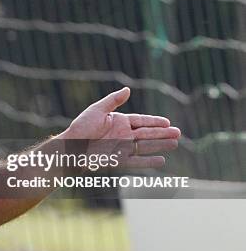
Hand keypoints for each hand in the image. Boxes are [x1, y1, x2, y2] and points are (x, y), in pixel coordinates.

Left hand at [64, 87, 180, 167]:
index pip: (141, 121)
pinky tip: (161, 160)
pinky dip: (149, 161)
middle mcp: (123, 135)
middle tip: (178, 133)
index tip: (168, 122)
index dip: (155, 122)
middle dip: (163, 133)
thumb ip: (113, 101)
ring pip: (145, 146)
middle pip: (147, 134)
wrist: (71, 147)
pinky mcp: (119, 160)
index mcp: (119, 122)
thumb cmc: (81, 127)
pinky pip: (137, 161)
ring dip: (160, 145)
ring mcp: (122, 148)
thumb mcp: (97, 110)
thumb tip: (128, 89)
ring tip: (175, 144)